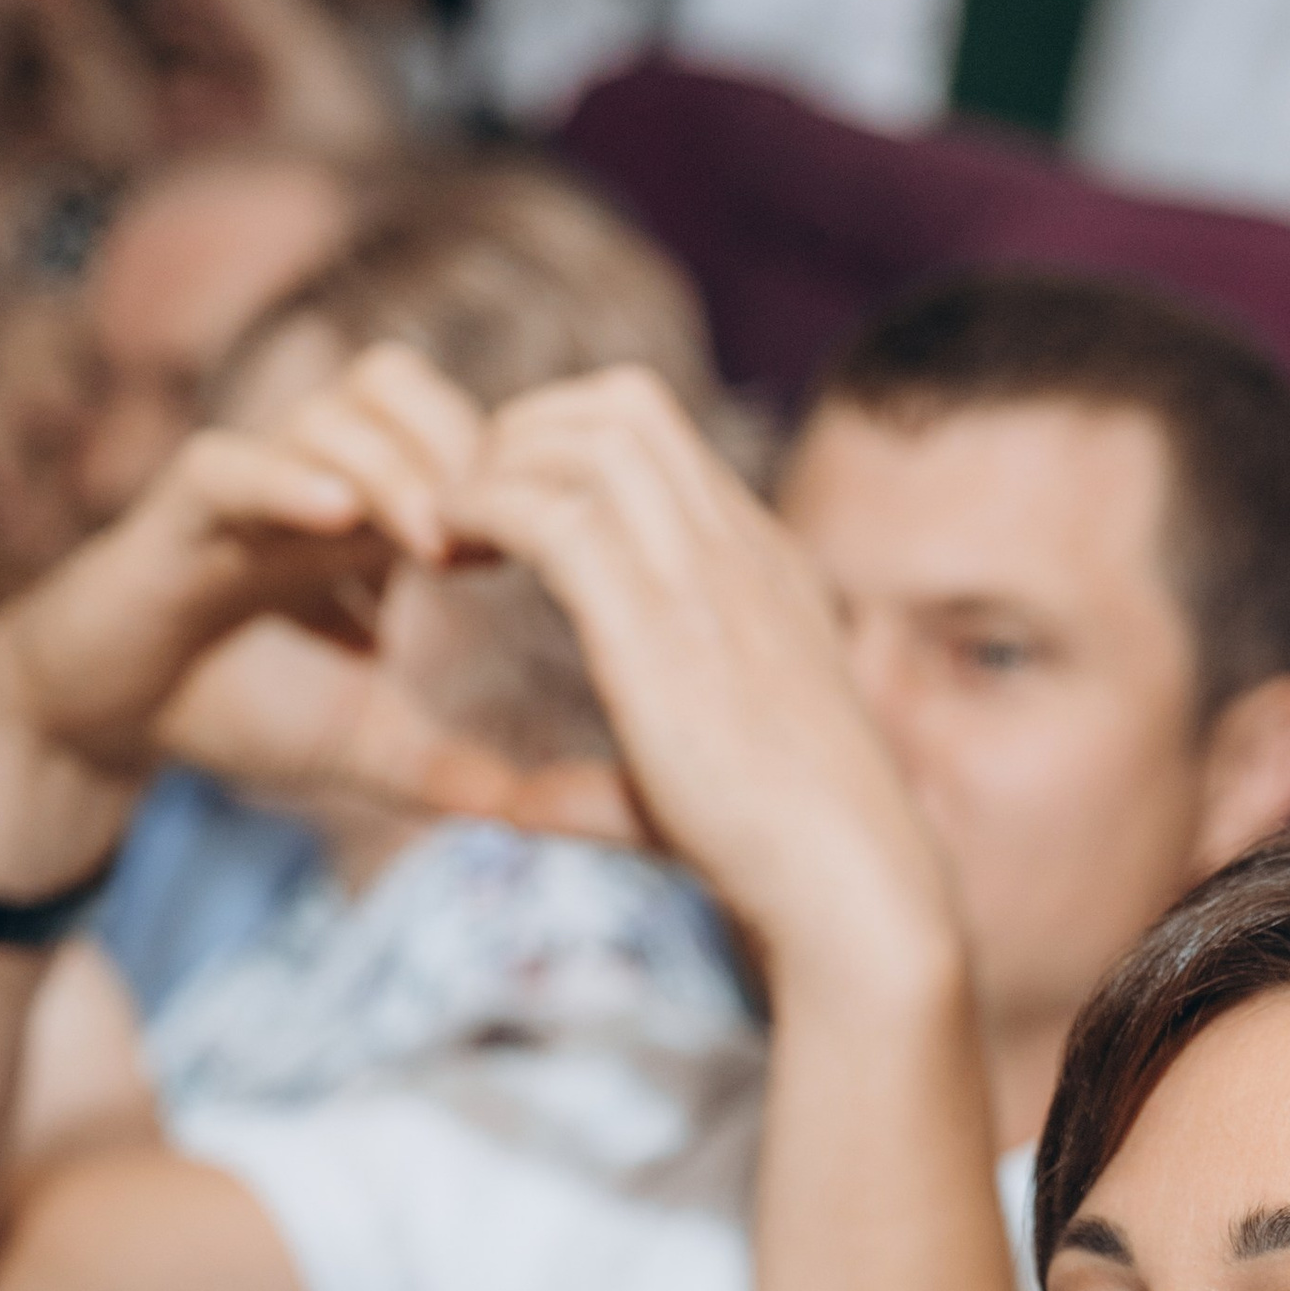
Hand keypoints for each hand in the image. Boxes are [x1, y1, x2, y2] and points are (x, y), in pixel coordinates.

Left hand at [442, 365, 962, 1001]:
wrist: (845, 884)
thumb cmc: (777, 857)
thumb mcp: (685, 795)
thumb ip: (595, 785)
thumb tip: (514, 806)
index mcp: (761, 572)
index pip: (663, 443)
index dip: (569, 450)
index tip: (509, 512)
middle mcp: (737, 551)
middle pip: (624, 407)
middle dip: (527, 429)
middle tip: (465, 503)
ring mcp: (706, 576)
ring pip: (589, 437)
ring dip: (501, 462)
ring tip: (444, 524)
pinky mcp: (660, 622)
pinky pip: (555, 512)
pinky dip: (485, 508)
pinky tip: (445, 549)